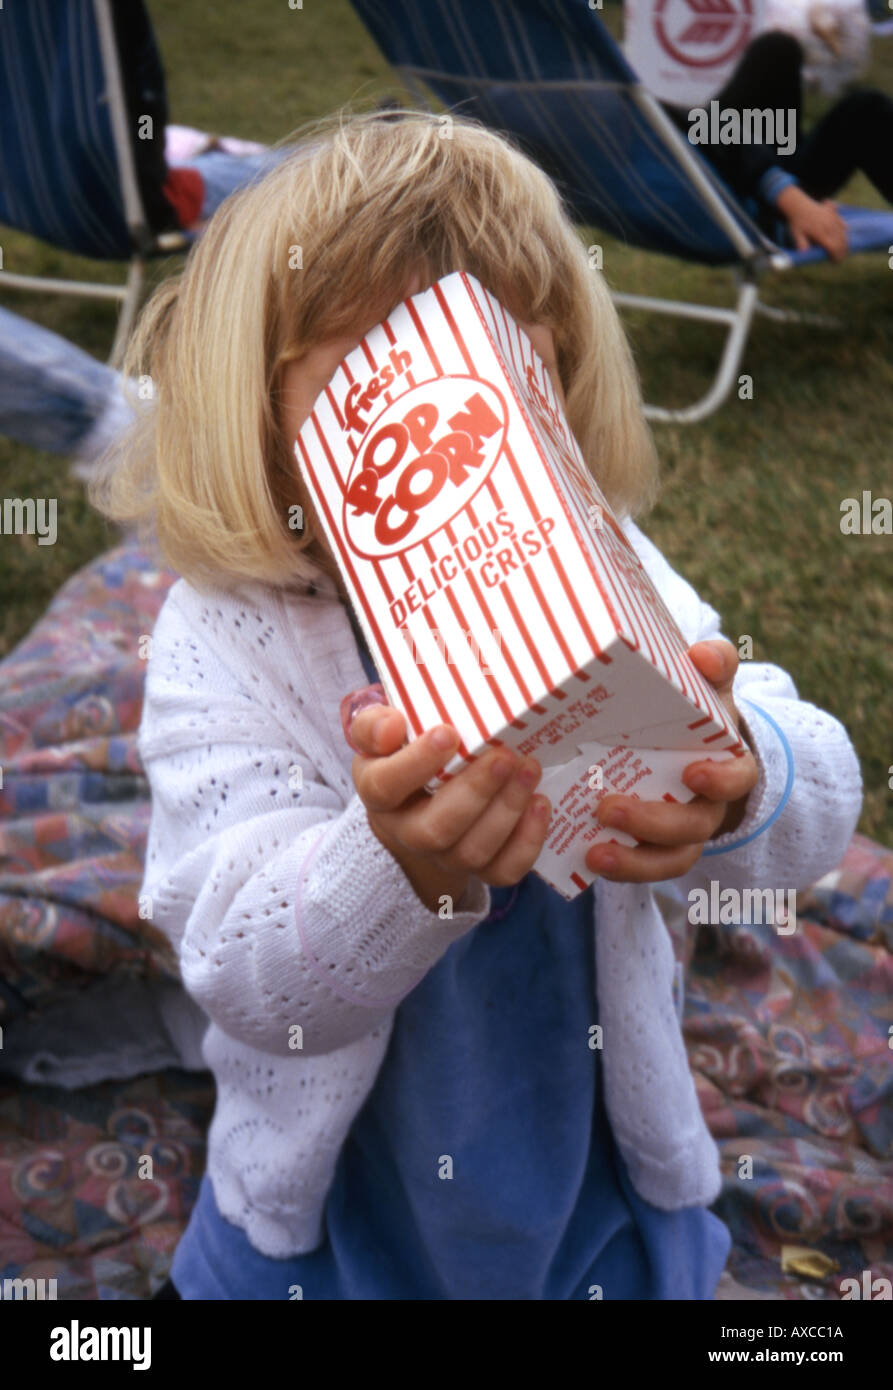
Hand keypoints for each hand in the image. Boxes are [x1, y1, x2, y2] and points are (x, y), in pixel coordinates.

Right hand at [348, 699, 550, 911]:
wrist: (421, 800)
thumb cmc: (403, 755)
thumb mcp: (379, 735)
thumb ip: (374, 725)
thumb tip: (390, 726)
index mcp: (380, 795)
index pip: (386, 786)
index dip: (416, 763)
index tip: (447, 734)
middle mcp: (409, 833)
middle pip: (437, 829)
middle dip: (476, 792)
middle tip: (504, 755)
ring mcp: (446, 856)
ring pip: (473, 851)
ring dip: (507, 810)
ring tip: (529, 768)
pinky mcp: (481, 867)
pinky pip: (503, 871)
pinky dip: (527, 842)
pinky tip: (540, 803)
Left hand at [586, 639, 759, 883]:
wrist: (684, 745)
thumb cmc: (693, 713)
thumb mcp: (708, 686)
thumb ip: (714, 664)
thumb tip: (705, 655)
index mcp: (728, 765)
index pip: (737, 777)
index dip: (720, 779)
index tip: (692, 771)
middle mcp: (710, 805)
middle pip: (693, 825)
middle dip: (654, 822)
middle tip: (608, 808)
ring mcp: (683, 833)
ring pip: (671, 858)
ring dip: (634, 861)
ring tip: (596, 854)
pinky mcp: (655, 850)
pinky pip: (646, 869)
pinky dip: (622, 870)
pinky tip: (587, 858)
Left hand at [776, 185, 846, 261]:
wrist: (799, 206)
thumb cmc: (797, 223)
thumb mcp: (796, 235)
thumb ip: (801, 245)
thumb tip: (804, 254)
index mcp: (820, 233)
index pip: (833, 247)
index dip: (836, 256)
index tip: (835, 262)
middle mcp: (829, 226)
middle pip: (841, 242)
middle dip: (842, 252)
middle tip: (839, 259)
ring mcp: (833, 219)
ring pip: (844, 234)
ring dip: (844, 243)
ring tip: (842, 251)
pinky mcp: (834, 214)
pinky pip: (843, 224)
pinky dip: (843, 232)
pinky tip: (842, 238)